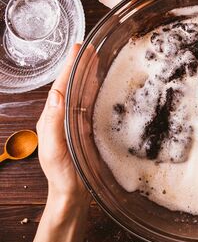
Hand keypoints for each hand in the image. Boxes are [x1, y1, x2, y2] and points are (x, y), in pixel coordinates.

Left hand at [30, 44, 90, 241]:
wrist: (73, 193)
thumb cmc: (62, 175)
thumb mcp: (53, 150)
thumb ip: (52, 123)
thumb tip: (55, 95)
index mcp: (52, 117)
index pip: (61, 87)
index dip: (70, 67)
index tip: (79, 48)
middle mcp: (63, 116)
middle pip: (72, 85)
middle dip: (80, 65)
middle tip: (91, 48)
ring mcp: (75, 122)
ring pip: (81, 93)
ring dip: (88, 75)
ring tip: (97, 59)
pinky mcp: (86, 129)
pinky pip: (90, 105)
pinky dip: (95, 91)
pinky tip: (101, 84)